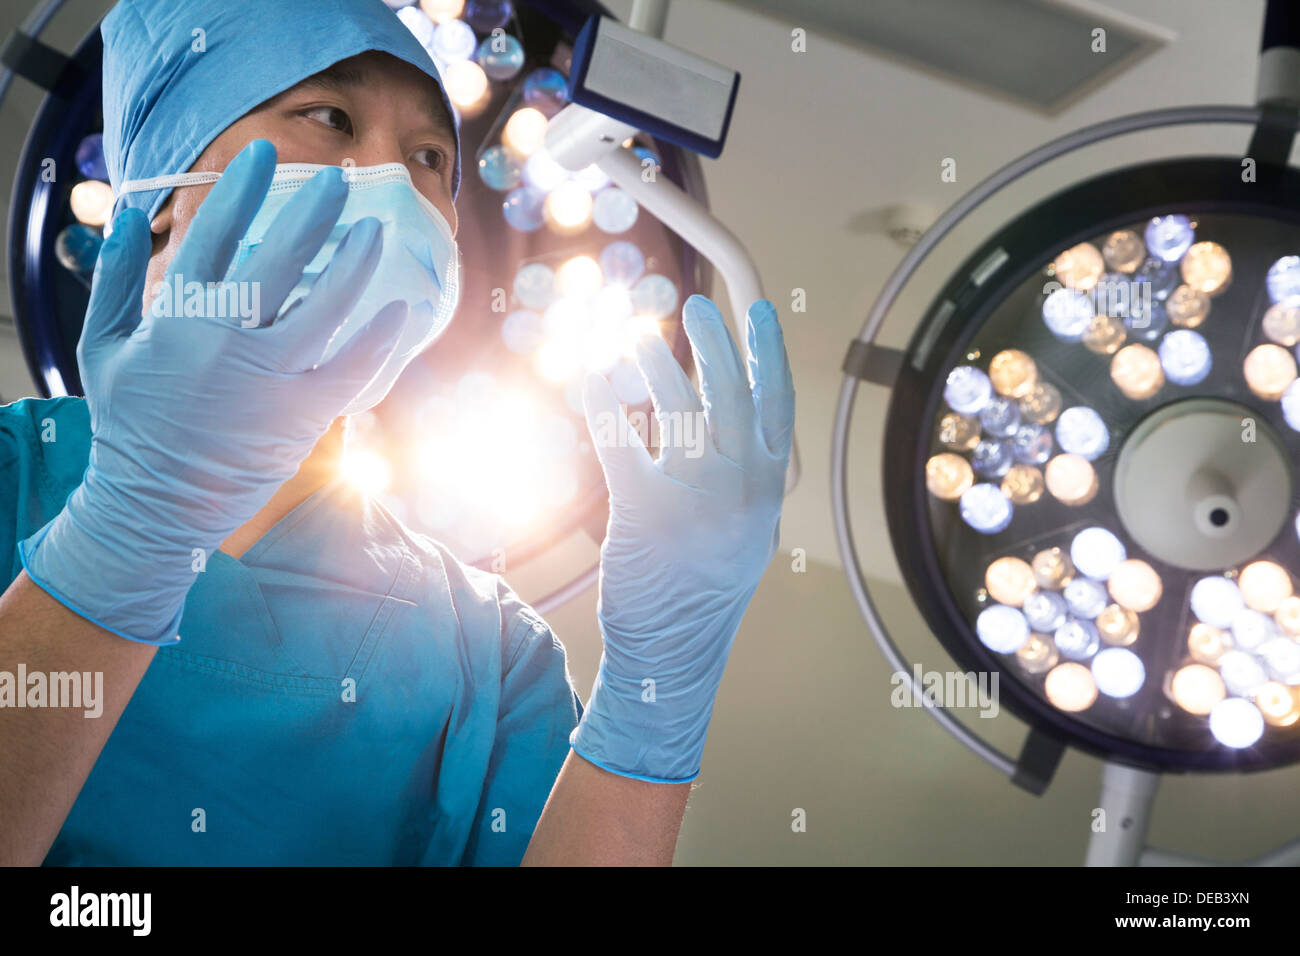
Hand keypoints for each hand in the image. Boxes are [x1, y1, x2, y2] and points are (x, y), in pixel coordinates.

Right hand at [19, 139, 407, 644]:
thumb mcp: (103, 348)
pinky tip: (400, 309)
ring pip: (323, 310)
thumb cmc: (131, 424)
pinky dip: (378, 340)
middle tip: (340, 179)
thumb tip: (131, 215)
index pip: (211, 237)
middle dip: (311, 214)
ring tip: (375, 231)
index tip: (265, 153)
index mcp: (175, 320)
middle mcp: (225, 343)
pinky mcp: (301, 418)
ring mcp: (268, 381)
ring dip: (353, 266)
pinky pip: (350, 370)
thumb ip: (117, 280)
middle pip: (277, 262)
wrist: (155, 508)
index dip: (241, 191)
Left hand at [572, 294, 794, 781]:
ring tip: (637, 336)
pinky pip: (623, 442)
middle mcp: (743, 489)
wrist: (674, 649)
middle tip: (699, 305)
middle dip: (718, 344)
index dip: (770, 353)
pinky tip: (590, 379)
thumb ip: (740, 475)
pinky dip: (606, 405)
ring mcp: (698, 501)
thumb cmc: (702, 585)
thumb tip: (713, 412)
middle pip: (732, 396)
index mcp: (768, 489)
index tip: (761, 309)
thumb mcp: (743, 529)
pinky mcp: (647, 513)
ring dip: (659, 365)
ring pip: (682, 411)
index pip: (777, 405)